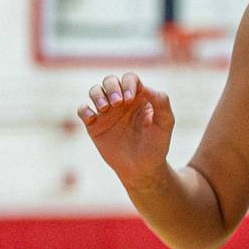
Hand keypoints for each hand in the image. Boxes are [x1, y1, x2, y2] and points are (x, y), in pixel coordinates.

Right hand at [77, 72, 174, 187]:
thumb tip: (145, 87)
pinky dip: (84, 110)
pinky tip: (92, 118)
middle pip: (110, 80)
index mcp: (138, 97)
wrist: (142, 169)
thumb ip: (161, 101)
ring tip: (105, 108)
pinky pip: (82, 110)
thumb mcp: (165, 123)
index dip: (128, 84)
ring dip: (97, 95)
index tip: (130, 99)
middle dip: (112, 87)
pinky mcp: (94, 125)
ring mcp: (106, 113)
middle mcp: (121, 101)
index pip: (130, 79)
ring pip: (95, 91)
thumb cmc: (156, 145)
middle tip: (118, 102)